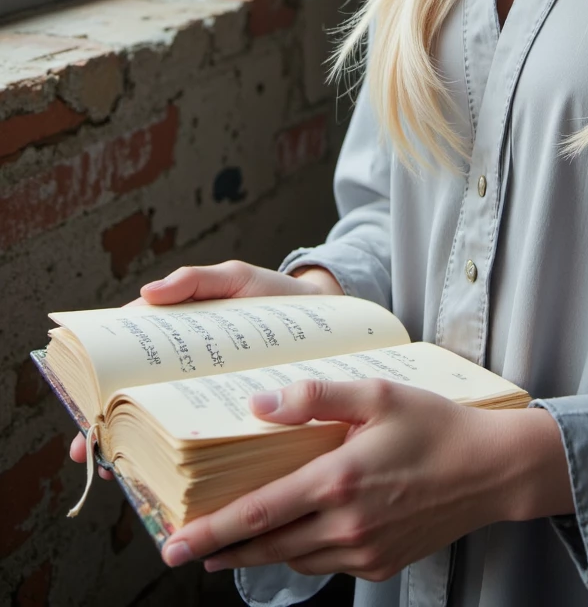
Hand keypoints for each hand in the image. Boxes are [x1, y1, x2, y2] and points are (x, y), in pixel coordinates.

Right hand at [69, 260, 341, 467]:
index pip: (127, 360)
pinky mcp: (238, 418)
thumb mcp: (238, 279)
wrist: (330, 319)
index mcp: (178, 338)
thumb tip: (148, 294)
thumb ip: (198, 280)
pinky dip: (186, 460)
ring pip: (166, 427)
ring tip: (126, 472)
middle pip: (138, 401)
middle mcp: (188, 372)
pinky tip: (176, 478)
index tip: (86, 407)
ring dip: (142, 450)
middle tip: (97, 450)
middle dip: (111, 427)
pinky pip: (205, 441)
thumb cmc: (276, 295)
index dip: (99, 384)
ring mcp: (211, 396)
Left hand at [159, 379, 572, 580]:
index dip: (211, 531)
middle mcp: (346, 525)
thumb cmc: (436, 424)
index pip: (258, 514)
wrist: (492, 470)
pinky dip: (300, 554)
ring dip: (258, 554)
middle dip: (221, 550)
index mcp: (338, 481)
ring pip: (294, 559)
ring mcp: (364, 552)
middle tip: (183, 550)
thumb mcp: (377, 392)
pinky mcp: (381, 565)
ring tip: (230, 545)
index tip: (174, 543)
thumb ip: (314, 398)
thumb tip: (258, 406)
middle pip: (266, 547)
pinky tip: (292, 539)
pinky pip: (326, 564)